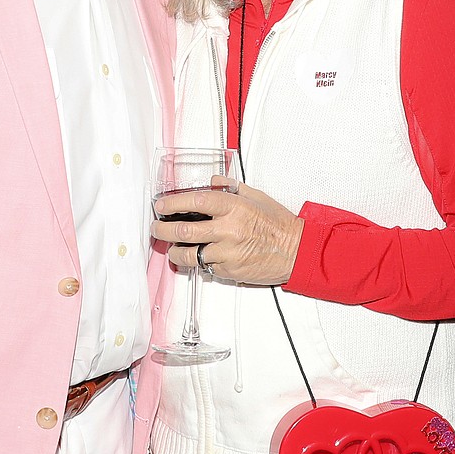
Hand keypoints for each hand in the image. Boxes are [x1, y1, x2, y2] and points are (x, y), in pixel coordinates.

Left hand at [151, 180, 303, 286]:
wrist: (297, 251)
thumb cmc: (279, 225)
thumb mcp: (257, 197)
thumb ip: (231, 188)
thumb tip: (213, 182)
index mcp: (235, 208)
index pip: (196, 202)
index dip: (173, 202)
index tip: (161, 204)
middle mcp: (229, 231)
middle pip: (184, 231)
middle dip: (163, 229)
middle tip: (157, 227)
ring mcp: (227, 254)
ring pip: (189, 255)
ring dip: (174, 251)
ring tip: (171, 247)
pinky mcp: (228, 271)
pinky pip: (205, 267)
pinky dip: (198, 262)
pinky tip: (198, 256)